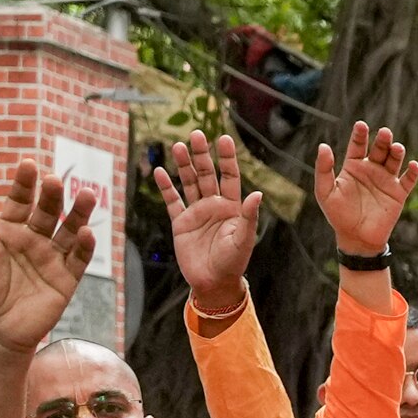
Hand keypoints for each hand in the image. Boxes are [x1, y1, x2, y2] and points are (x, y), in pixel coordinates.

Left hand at [0, 159, 100, 353]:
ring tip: (86, 194)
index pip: (19, 201)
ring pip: (68, 230)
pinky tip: (86, 233)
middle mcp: (33, 240)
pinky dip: (85, 247)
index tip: (29, 165)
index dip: (24, 184)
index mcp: (8, 232)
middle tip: (55, 181)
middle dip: (52, 195)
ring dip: (78, 213)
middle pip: (47, 211)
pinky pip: (78, 260)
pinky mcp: (65, 280)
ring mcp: (51, 259)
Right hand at [152, 134, 266, 314]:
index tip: (224, 138)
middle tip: (196, 134)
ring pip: (188, 183)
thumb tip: (257, 194)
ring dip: (183, 165)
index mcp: (232, 207)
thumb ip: (248, 216)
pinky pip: (172, 201)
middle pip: (206, 174)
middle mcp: (213, 205)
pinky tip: (160, 171)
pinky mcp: (181, 223)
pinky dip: (166, 187)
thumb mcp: (243, 239)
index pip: (230, 176)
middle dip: (201, 155)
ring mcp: (196, 212)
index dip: (227, 158)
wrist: (214, 283)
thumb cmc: (233, 262)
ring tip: (177, 146)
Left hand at [310, 120, 417, 261]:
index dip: (359, 134)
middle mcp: (371, 170)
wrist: (356, 239)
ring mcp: (386, 181)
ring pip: (394, 160)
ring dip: (396, 152)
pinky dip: (413, 172)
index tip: (361, 125)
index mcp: (353, 167)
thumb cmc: (338, 215)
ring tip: (396, 148)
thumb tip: (323, 146)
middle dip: (382, 140)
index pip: (357, 145)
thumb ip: (323, 170)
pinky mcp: (398, 194)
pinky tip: (413, 165)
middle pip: (379, 149)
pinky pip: (408, 180)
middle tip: (384, 133)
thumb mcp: (325, 192)